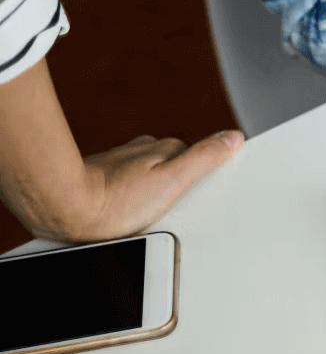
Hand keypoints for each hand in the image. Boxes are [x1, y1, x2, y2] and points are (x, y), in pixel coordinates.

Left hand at [30, 130, 244, 242]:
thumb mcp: (173, 181)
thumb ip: (205, 158)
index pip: (200, 157)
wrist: (65, 209)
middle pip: (177, 167)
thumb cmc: (116, 201)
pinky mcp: (104, 179)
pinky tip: (131, 216)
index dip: (206, 178)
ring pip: (152, 177)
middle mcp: (143, 151)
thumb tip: (233, 137)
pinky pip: (130, 188)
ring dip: (155, 194)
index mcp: (165, 149)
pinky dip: (134, 200)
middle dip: (181, 187)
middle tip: (174, 211)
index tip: (201, 195)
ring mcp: (122, 164)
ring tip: (150, 216)